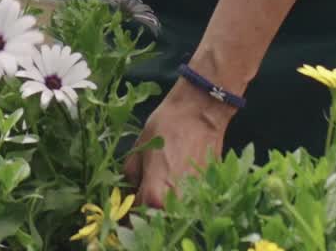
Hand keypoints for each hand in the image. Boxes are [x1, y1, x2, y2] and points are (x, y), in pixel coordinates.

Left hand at [123, 80, 233, 207]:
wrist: (200, 113)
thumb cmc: (166, 126)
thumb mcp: (139, 149)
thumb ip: (131, 176)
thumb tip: (129, 189)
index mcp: (153, 196)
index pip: (135, 216)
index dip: (128, 211)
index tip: (126, 206)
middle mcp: (175, 206)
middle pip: (156, 221)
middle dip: (147, 214)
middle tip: (143, 198)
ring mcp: (195, 201)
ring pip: (174, 214)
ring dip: (166, 208)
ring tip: (163, 189)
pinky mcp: (208, 193)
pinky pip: (190, 203)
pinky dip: (183, 199)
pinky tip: (179, 182)